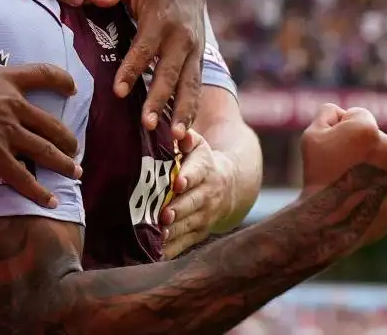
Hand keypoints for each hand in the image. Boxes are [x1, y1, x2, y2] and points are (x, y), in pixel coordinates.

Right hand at [0, 58, 83, 208]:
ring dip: (62, 164)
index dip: (61, 81)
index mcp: (1, 80)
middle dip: (66, 138)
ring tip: (75, 173)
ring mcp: (7, 132)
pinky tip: (49, 201)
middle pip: (50, 123)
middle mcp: (12, 106)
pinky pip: (23, 177)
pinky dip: (37, 191)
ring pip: (45, 151)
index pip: (41, 74)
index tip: (72, 89)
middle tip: (74, 148)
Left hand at [90, 0, 206, 138]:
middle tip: (149, 124)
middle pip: (170, 73)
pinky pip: (196, 87)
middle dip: (160, 100)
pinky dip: (192, 110)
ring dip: (184, 112)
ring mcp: (194, 50)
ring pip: (190, 86)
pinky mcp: (199, 59)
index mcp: (162, 19)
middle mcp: (182, 38)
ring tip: (178, 139)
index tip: (119, 92)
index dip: (132, 70)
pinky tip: (185, 134)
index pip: (145, 49)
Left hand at [160, 129, 236, 258]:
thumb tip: (179, 133)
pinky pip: (185, 243)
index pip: (197, 173)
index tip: (177, 183)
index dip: (187, 177)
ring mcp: (205, 216)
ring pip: (189, 225)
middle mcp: (208, 195)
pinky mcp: (200, 233)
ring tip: (158, 234)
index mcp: (205, 170)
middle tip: (164, 214)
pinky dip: (172, 249)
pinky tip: (156, 253)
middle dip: (178, 209)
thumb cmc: (202, 162)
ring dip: (174, 231)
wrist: (229, 187)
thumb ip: (186, 137)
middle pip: (192, 203)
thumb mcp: (198, 145)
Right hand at [298, 104, 386, 246]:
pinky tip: (368, 195)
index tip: (336, 149)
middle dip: (364, 149)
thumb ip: (329, 113)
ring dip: (377, 167)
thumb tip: (343, 112)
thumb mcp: (312, 135)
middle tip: (345, 169)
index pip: (359, 116)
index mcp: (367, 129)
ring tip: (356, 185)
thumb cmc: (317, 176)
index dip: (344, 130)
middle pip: (377, 138)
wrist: (328, 220)